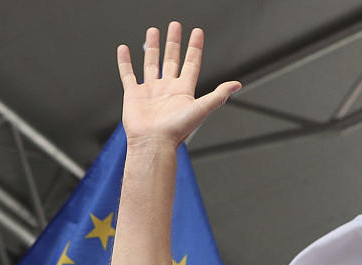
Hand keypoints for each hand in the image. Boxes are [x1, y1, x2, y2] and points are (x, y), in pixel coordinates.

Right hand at [117, 22, 240, 148]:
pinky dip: (125, 62)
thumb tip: (237, 84)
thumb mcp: (201, 109)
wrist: (153, 142)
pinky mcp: (133, 95)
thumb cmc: (176, 130)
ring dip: (152, 47)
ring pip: (151, 63)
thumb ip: (218, 95)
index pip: (191, 63)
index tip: (197, 32)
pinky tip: (124, 50)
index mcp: (183, 90)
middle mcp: (167, 89)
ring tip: (153, 31)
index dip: (195, 47)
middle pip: (172, 59)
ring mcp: (150, 91)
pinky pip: (128, 74)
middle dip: (174, 42)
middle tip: (175, 26)